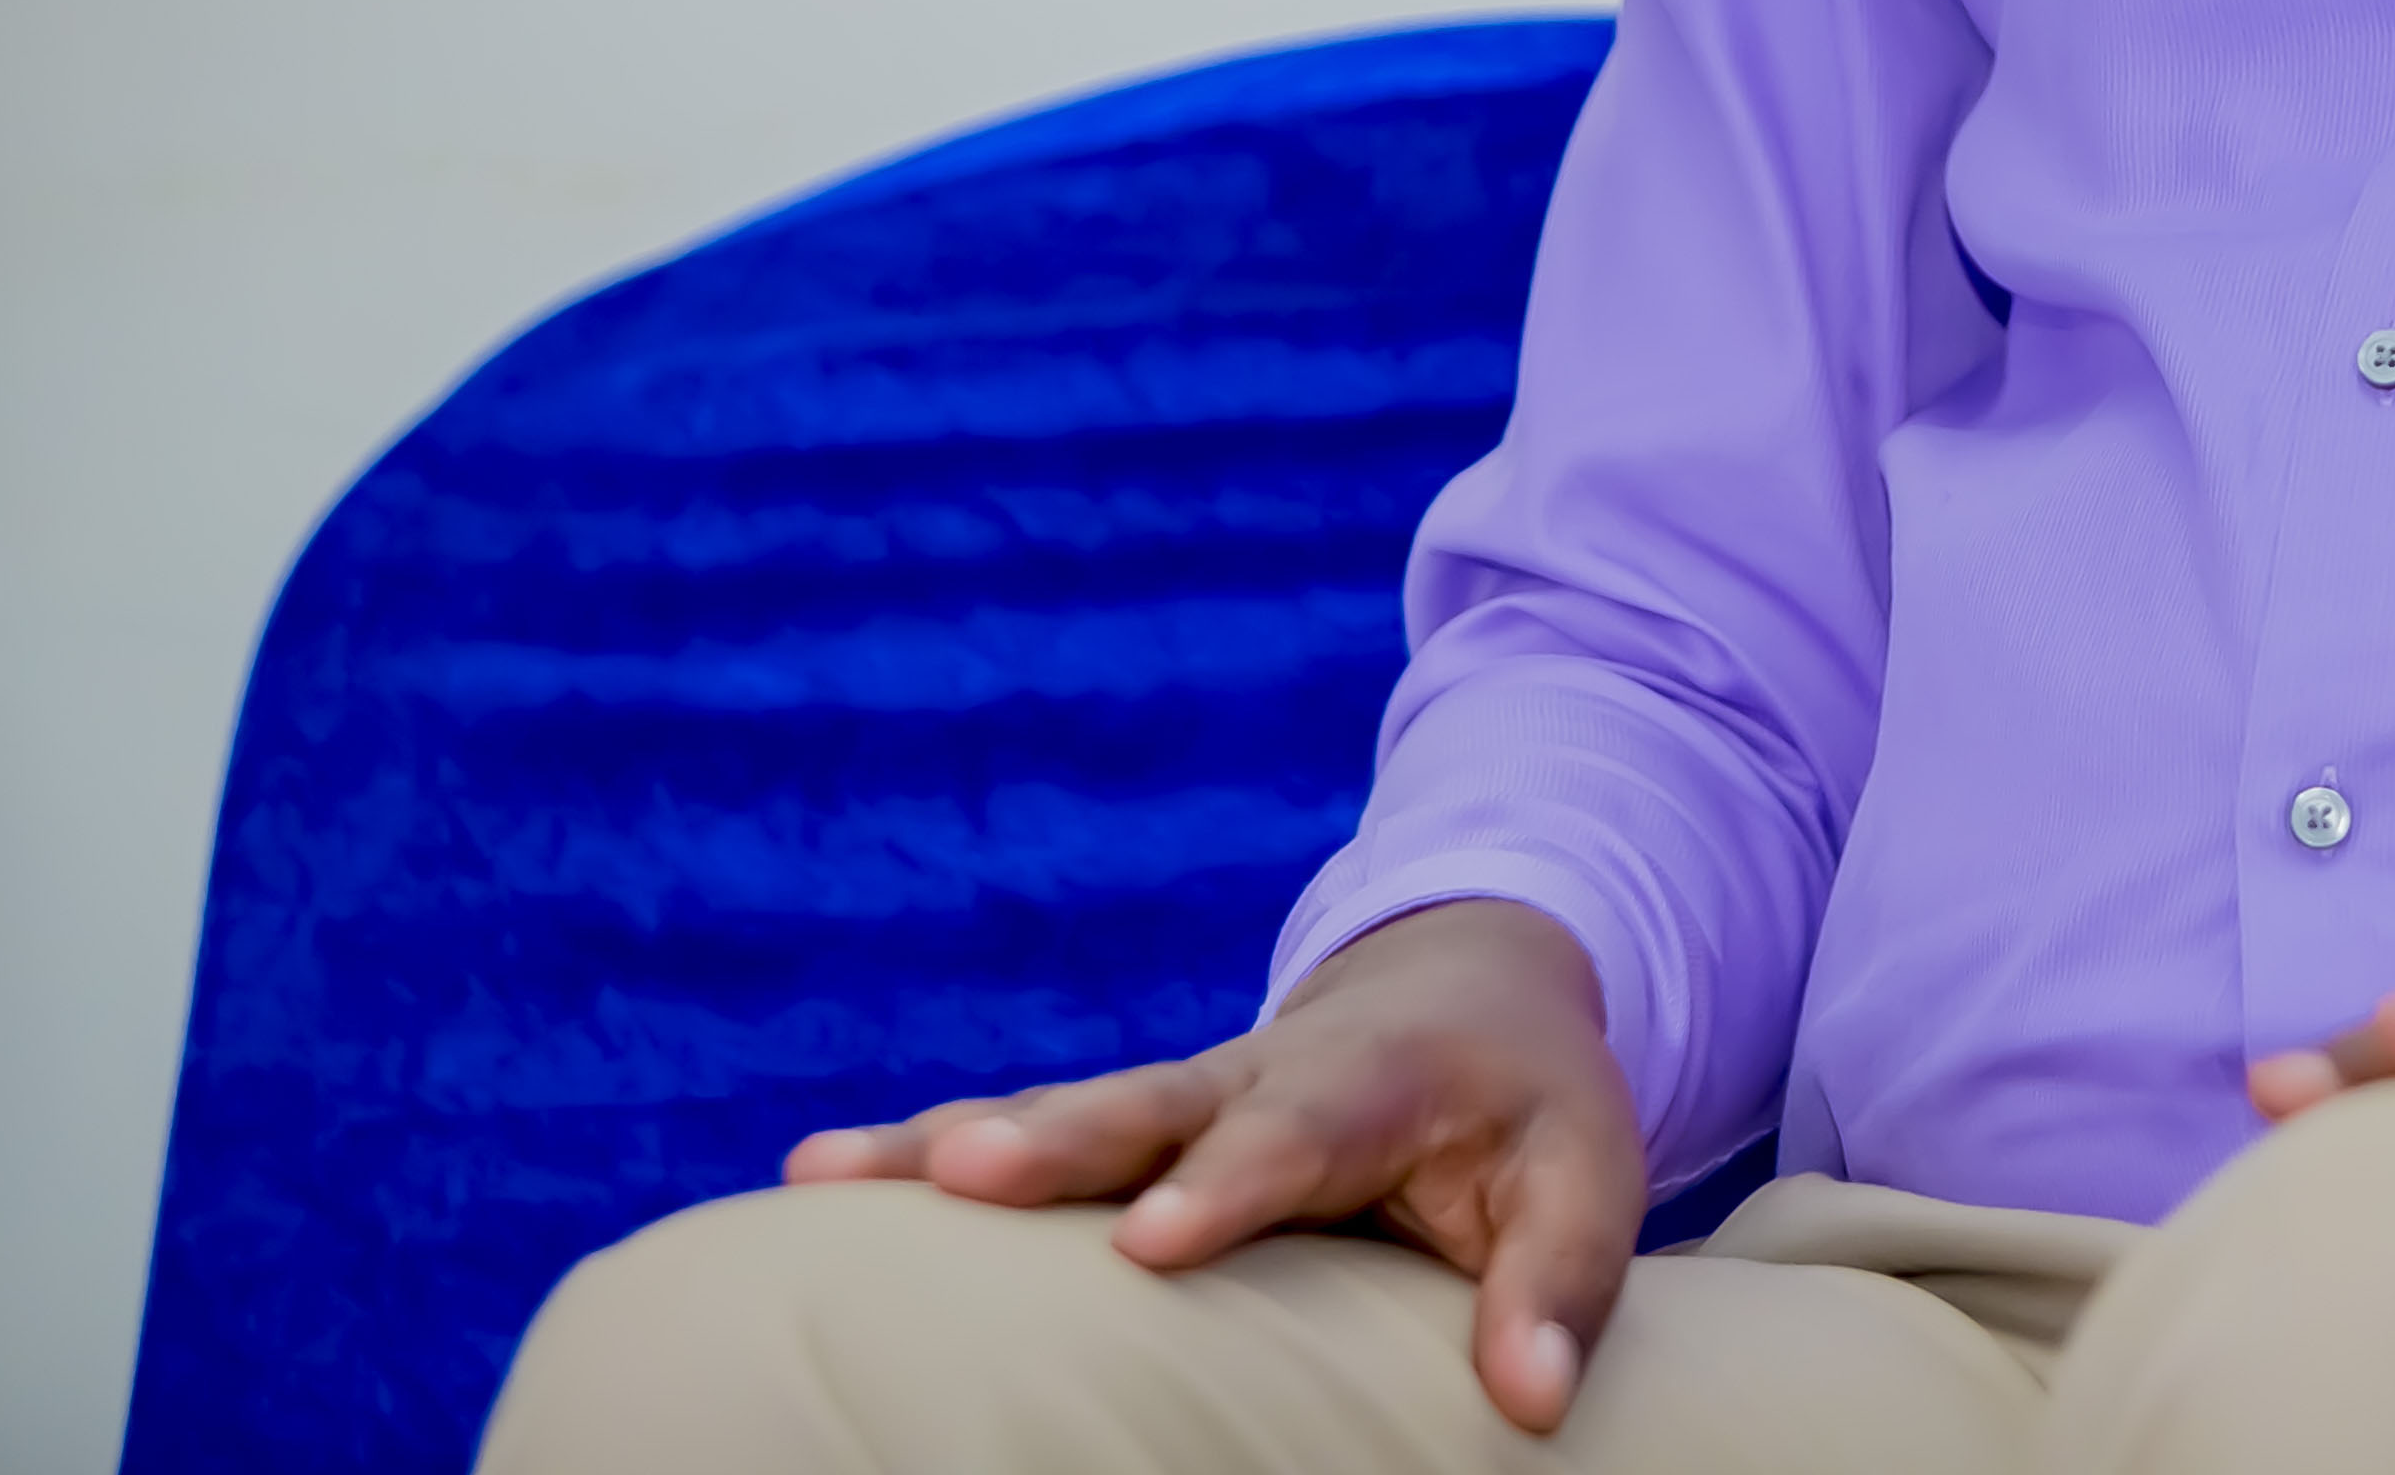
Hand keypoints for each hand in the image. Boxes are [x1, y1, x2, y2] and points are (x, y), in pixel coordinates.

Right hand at [784, 896, 1640, 1434]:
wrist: (1462, 989)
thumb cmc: (1527, 1109)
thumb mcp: (1585, 1179)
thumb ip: (1561, 1284)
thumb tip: (1532, 1404)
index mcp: (1364, 1085)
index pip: (1292, 1137)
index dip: (1225, 1186)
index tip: (1154, 1240)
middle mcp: (1248, 1075)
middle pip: (1141, 1107)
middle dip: (1051, 1141)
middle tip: (965, 1171)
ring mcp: (1170, 1096)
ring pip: (1049, 1112)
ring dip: (940, 1142)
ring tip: (823, 1169)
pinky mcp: (1118, 1127)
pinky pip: (1012, 1136)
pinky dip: (917, 1158)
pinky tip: (810, 1180)